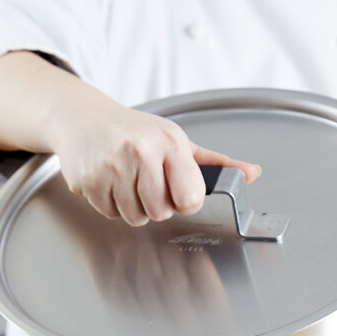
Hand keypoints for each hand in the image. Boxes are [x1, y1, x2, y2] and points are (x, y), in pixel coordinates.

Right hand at [0, 51, 260, 225]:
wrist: (84, 118)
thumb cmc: (135, 131)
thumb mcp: (177, 141)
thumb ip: (215, 163)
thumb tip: (252, 174)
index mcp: (170, 142)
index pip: (190, 198)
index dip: (185, 200)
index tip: (177, 190)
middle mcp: (141, 151)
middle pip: (162, 212)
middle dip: (157, 204)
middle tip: (148, 182)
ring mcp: (112, 166)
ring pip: (136, 217)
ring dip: (134, 207)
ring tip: (128, 181)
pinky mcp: (88, 179)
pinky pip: (111, 214)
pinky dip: (111, 205)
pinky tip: (110, 182)